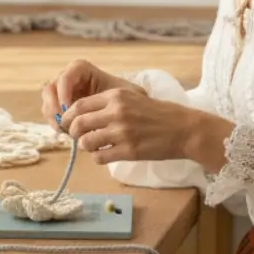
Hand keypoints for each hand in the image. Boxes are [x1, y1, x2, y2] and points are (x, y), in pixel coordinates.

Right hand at [41, 59, 143, 130]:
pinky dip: (55, 124)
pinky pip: (50, 115)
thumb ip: (114, 97)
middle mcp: (68, 80)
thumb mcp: (127, 94)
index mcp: (82, 70)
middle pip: (51, 89)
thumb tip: (97, 108)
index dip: (64, 90)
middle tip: (63, 123)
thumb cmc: (126, 99)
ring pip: (48, 103)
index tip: (69, 107)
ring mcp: (62, 94)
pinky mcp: (60, 108)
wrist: (126, 109)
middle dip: (54, 106)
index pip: (66, 75)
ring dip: (53, 117)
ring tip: (66, 131)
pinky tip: (67, 133)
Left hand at [59, 87, 195, 163]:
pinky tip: (107, 154)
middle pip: (78, 124)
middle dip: (73, 133)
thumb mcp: (133, 98)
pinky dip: (99, 157)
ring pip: (85, 142)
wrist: (184, 129)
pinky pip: (99, 157)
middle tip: (79, 137)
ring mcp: (122, 132)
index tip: (69, 124)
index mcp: (116, 96)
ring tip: (95, 146)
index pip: (79, 105)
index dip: (68, 116)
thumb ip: (109, 104)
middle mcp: (116, 112)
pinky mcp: (128, 151)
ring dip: (86, 147)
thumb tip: (81, 115)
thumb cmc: (158, 114)